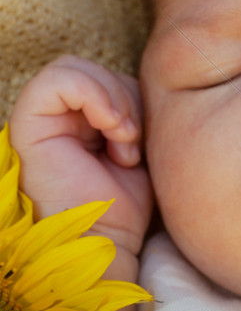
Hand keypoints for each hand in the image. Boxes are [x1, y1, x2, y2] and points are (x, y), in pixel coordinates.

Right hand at [9, 55, 152, 262]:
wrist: (105, 242)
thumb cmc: (123, 208)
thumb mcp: (137, 149)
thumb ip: (131, 112)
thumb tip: (144, 83)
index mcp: (78, 123)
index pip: (106, 76)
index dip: (132, 98)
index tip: (140, 141)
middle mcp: (55, 119)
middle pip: (93, 69)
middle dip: (124, 99)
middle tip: (132, 142)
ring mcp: (40, 121)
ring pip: (77, 68)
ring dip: (114, 102)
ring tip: (123, 144)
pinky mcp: (28, 125)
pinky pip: (58, 77)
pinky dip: (94, 94)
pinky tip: (112, 130)